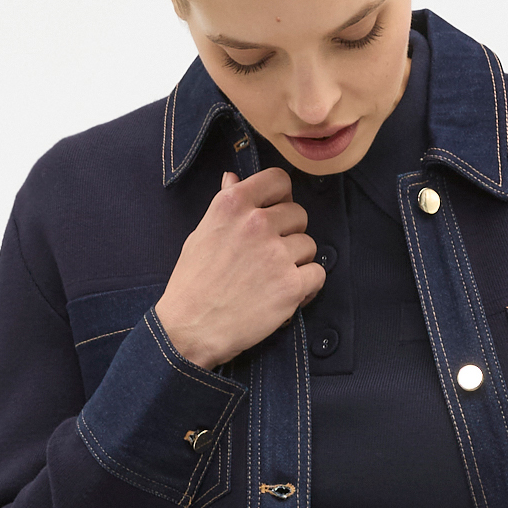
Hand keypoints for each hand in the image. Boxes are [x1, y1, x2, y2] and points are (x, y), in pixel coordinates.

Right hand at [155, 170, 325, 369]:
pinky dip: (307, 286)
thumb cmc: (192, 283)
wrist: (190, 329)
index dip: (282, 197)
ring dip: (297, 262)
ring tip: (275, 279)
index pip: (278, 180)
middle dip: (290, 234)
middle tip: (271, 256)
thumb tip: (233, 178)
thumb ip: (225, 204)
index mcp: (233, 205)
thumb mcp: (202, 233)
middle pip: (299, 214)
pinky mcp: (291, 285)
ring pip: (309, 246)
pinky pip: (317, 274)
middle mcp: (257, 223)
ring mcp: (276, 254)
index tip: (276, 213)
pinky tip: (288, 295)